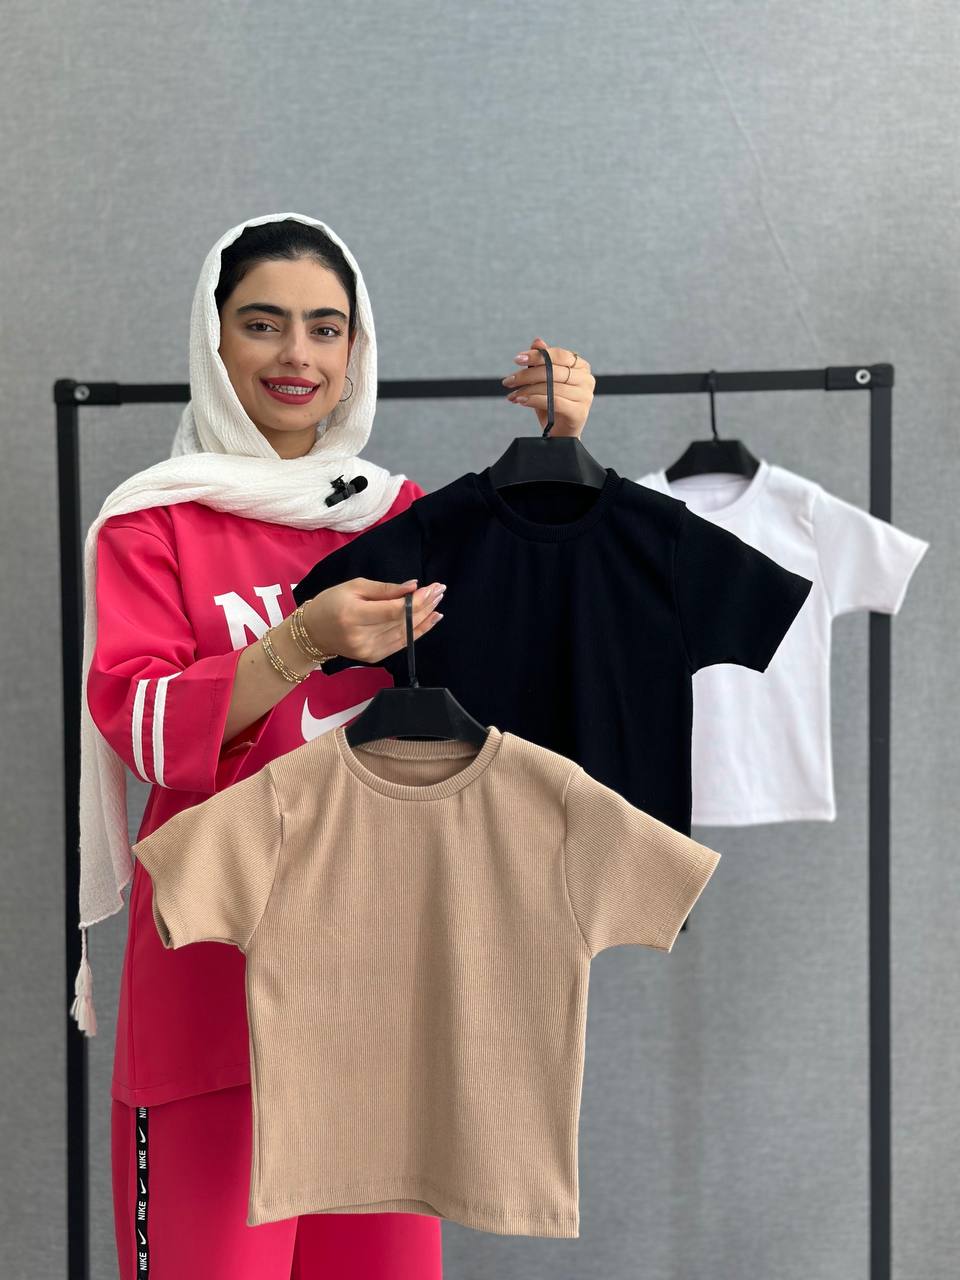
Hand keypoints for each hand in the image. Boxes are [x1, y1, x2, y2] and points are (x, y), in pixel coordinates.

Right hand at [302, 579, 444, 663]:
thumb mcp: (354, 586)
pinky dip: (418, 632)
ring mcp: (369, 651)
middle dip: (425, 606)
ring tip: (438, 603)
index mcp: (354, 616)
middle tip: (441, 590)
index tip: (433, 587)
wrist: (313, 632)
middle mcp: (363, 637)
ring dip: (426, 618)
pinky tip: (431, 620)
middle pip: (403, 622)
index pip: (395, 611)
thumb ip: (385, 589)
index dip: (417, 600)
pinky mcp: (374, 658)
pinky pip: (401, 644)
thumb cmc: (331, 603)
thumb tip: (413, 587)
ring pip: (406, 634)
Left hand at [501, 337, 594, 436]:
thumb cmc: (552, 405)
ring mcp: (585, 396)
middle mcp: (587, 379)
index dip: (537, 355)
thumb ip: (543, 362)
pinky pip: (554, 401)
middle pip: (553, 371)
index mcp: (581, 366)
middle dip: (527, 375)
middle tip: (508, 381)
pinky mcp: (579, 412)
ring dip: (527, 390)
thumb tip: (537, 341)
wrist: (559, 434)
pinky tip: (521, 401)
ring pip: (551, 387)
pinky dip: (534, 400)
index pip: (558, 355)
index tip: (517, 359)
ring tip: (512, 395)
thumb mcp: (545, 381)